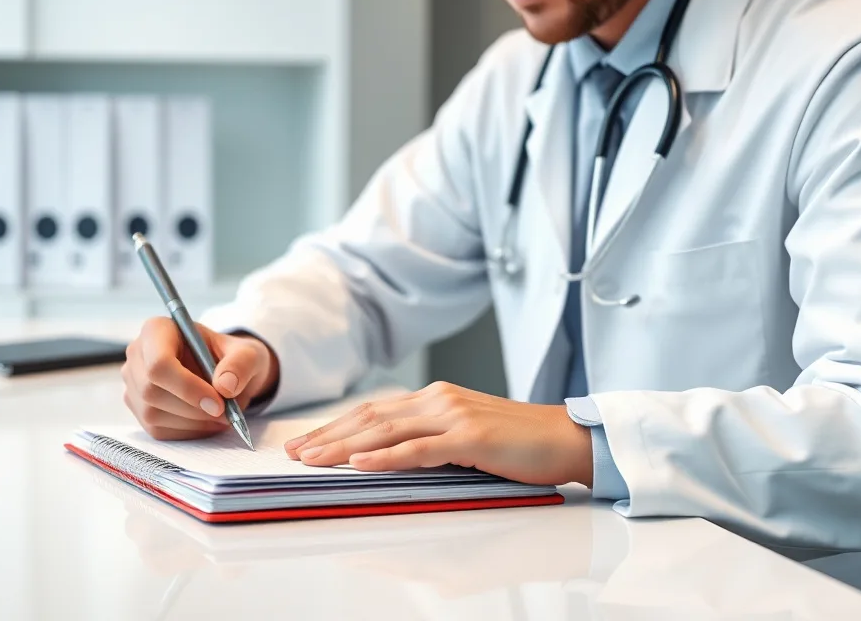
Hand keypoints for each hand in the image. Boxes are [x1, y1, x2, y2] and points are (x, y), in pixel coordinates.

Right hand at [122, 317, 278, 440]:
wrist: (224, 372)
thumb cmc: (231, 357)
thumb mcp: (247, 353)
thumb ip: (241, 364)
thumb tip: (225, 387)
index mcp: (158, 330)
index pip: (159, 363)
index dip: (187, 387)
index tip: (218, 403)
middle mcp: (138, 354)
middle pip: (152, 391)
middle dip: (192, 409)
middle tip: (225, 413)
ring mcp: (134, 383)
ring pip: (152, 414)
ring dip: (192, 423)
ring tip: (220, 417)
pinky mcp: (139, 408)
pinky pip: (157, 429)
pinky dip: (187, 432)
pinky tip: (207, 422)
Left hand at [283, 382, 593, 486]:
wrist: (568, 438)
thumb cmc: (521, 445)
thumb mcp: (467, 441)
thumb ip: (431, 445)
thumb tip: (390, 462)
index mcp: (436, 399)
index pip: (373, 412)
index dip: (335, 426)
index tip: (306, 441)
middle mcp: (439, 400)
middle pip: (369, 418)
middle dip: (326, 436)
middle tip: (293, 452)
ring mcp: (454, 415)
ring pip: (385, 430)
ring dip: (343, 446)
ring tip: (312, 458)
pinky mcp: (470, 437)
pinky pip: (419, 448)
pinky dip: (385, 455)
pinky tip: (359, 462)